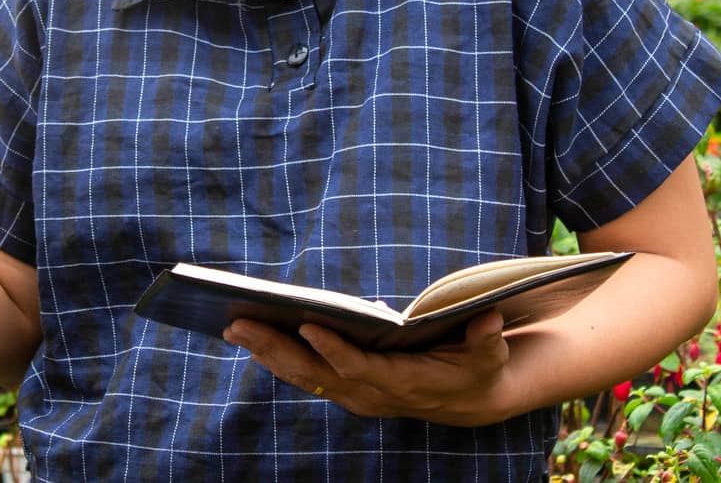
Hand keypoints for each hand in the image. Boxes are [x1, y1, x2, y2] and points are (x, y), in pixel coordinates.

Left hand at [223, 310, 513, 426]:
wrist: (470, 400)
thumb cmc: (477, 367)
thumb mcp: (489, 355)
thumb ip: (486, 341)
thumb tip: (486, 321)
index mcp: (403, 384)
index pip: (360, 368)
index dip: (334, 350)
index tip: (307, 326)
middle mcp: (370, 394)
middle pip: (316, 373)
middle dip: (275, 348)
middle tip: (238, 323)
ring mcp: (353, 394)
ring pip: (302, 376)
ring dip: (265, 352)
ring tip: (232, 327)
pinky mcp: (344, 388)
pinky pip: (303, 375)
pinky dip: (274, 357)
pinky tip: (249, 339)